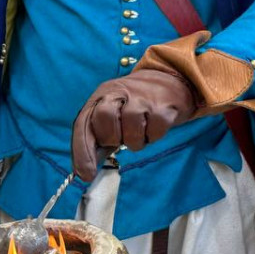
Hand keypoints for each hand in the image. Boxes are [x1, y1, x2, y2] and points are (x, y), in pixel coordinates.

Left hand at [71, 67, 197, 181]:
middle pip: (104, 117)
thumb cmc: (137, 103)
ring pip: (131, 129)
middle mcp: (120, 91)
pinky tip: (154, 127)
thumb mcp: (113, 110)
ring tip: (140, 133)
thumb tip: (87, 167)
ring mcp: (143, 97)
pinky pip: (154, 132)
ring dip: (135, 140)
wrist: (172, 79)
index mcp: (103, 94)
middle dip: (111, 136)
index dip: (82, 153)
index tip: (86, 174)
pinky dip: (153, 136)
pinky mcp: (164, 107)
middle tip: (122, 138)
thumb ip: (99, 133)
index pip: (84, 123)